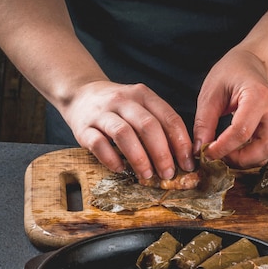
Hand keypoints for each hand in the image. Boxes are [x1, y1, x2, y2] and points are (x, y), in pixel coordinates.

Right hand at [61, 80, 194, 179]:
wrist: (80, 94)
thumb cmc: (119, 108)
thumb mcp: (141, 107)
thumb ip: (160, 125)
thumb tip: (182, 157)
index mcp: (144, 95)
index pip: (169, 117)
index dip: (181, 143)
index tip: (187, 163)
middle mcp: (123, 101)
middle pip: (148, 126)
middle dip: (162, 153)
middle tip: (168, 174)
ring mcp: (102, 113)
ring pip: (124, 134)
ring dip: (139, 158)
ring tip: (147, 175)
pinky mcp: (83, 127)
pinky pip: (98, 144)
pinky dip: (111, 159)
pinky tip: (121, 169)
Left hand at [193, 48, 267, 167]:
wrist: (251, 63)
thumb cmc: (230, 72)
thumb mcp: (210, 93)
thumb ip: (205, 123)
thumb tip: (200, 151)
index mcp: (258, 96)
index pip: (242, 131)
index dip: (223, 148)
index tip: (206, 154)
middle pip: (266, 147)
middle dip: (241, 159)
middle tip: (219, 157)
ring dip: (247, 159)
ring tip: (225, 153)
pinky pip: (266, 149)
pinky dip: (250, 155)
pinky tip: (233, 149)